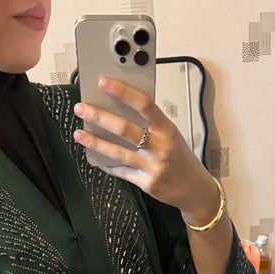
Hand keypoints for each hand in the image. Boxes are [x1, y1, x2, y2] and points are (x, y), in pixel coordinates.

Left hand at [73, 77, 219, 225]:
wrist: (195, 189)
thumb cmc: (180, 158)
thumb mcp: (171, 135)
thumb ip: (150, 124)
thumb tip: (120, 109)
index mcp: (167, 128)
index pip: (144, 104)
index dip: (122, 91)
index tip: (103, 82)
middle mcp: (161, 147)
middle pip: (125, 129)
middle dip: (100, 117)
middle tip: (82, 108)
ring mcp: (153, 167)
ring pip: (118, 153)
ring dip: (95, 142)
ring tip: (79, 134)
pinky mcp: (147, 183)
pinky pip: (121, 172)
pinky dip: (107, 164)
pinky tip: (94, 157)